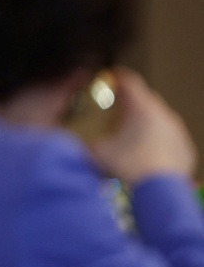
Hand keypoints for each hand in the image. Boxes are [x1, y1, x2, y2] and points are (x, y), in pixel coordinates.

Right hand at [89, 68, 196, 184]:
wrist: (159, 190)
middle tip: (119, 107)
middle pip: (147, 99)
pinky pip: (169, 137)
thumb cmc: (128, 164)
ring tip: (133, 133)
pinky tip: (147, 153)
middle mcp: (162, 113)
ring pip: (160, 118)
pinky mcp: (185, 147)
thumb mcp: (97, 152)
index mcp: (140, 107)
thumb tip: (81, 141)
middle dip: (133, 101)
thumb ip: (90, 141)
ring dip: (146, 121)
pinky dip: (158, 140)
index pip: (130, 82)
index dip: (118, 77)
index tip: (111, 76)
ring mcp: (177, 130)